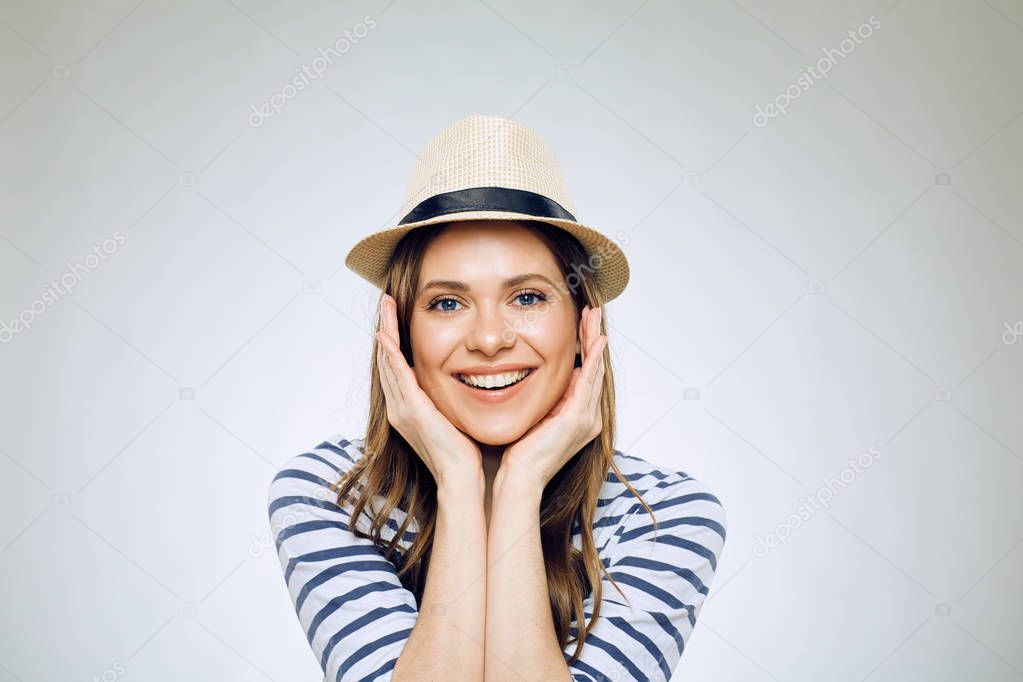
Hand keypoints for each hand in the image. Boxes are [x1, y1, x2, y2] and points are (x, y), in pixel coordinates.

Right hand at [375, 293, 482, 488]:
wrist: (462, 478)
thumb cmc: (465, 452)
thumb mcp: (455, 416)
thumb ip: (452, 398)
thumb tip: (470, 378)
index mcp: (409, 409)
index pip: (397, 367)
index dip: (394, 340)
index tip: (396, 316)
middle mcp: (399, 408)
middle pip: (387, 360)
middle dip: (385, 329)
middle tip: (385, 302)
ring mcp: (402, 410)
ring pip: (388, 363)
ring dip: (385, 333)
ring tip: (385, 308)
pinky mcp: (412, 411)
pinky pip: (397, 376)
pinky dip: (390, 355)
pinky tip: (386, 336)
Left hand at [498, 303, 607, 491]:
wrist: (520, 478)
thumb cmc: (522, 452)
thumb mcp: (537, 416)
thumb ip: (548, 399)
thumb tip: (550, 378)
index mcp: (579, 417)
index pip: (587, 375)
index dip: (587, 348)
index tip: (584, 324)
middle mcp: (589, 418)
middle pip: (596, 369)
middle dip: (594, 338)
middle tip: (594, 312)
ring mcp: (586, 419)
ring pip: (595, 371)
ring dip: (595, 342)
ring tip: (595, 318)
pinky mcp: (577, 419)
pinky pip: (589, 382)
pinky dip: (594, 360)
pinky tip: (596, 342)